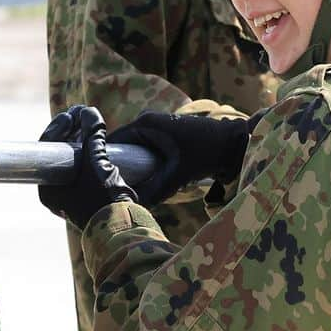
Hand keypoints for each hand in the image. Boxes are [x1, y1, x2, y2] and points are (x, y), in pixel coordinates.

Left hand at [38, 105, 135, 230]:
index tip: (70, 114)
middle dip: (70, 131)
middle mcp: (56, 191)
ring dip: (80, 139)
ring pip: (71, 158)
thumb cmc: (102, 198)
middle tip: (81, 113)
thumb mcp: (96, 162)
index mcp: (49, 188)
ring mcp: (70, 193)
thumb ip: (91, 136)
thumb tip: (88, 112)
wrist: (121, 227)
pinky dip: (87, 150)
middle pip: (58, 152)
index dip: (58, 128)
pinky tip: (96, 138)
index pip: (45, 150)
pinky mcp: (85, 194)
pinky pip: (81, 166)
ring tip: (90, 121)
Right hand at [107, 111, 255, 205]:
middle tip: (109, 191)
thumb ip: (154, 192)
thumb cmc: (206, 153)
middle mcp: (147, 121)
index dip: (103, 161)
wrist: (233, 143)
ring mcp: (157, 128)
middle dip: (118, 168)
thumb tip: (132, 208)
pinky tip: (141, 183)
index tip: (96, 182)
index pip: (113, 141)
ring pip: (135, 151)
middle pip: (122, 147)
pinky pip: (146, 152)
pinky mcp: (166, 137)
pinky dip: (143, 165)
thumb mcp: (177, 175)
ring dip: (131, 168)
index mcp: (145, 123)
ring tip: (122, 190)